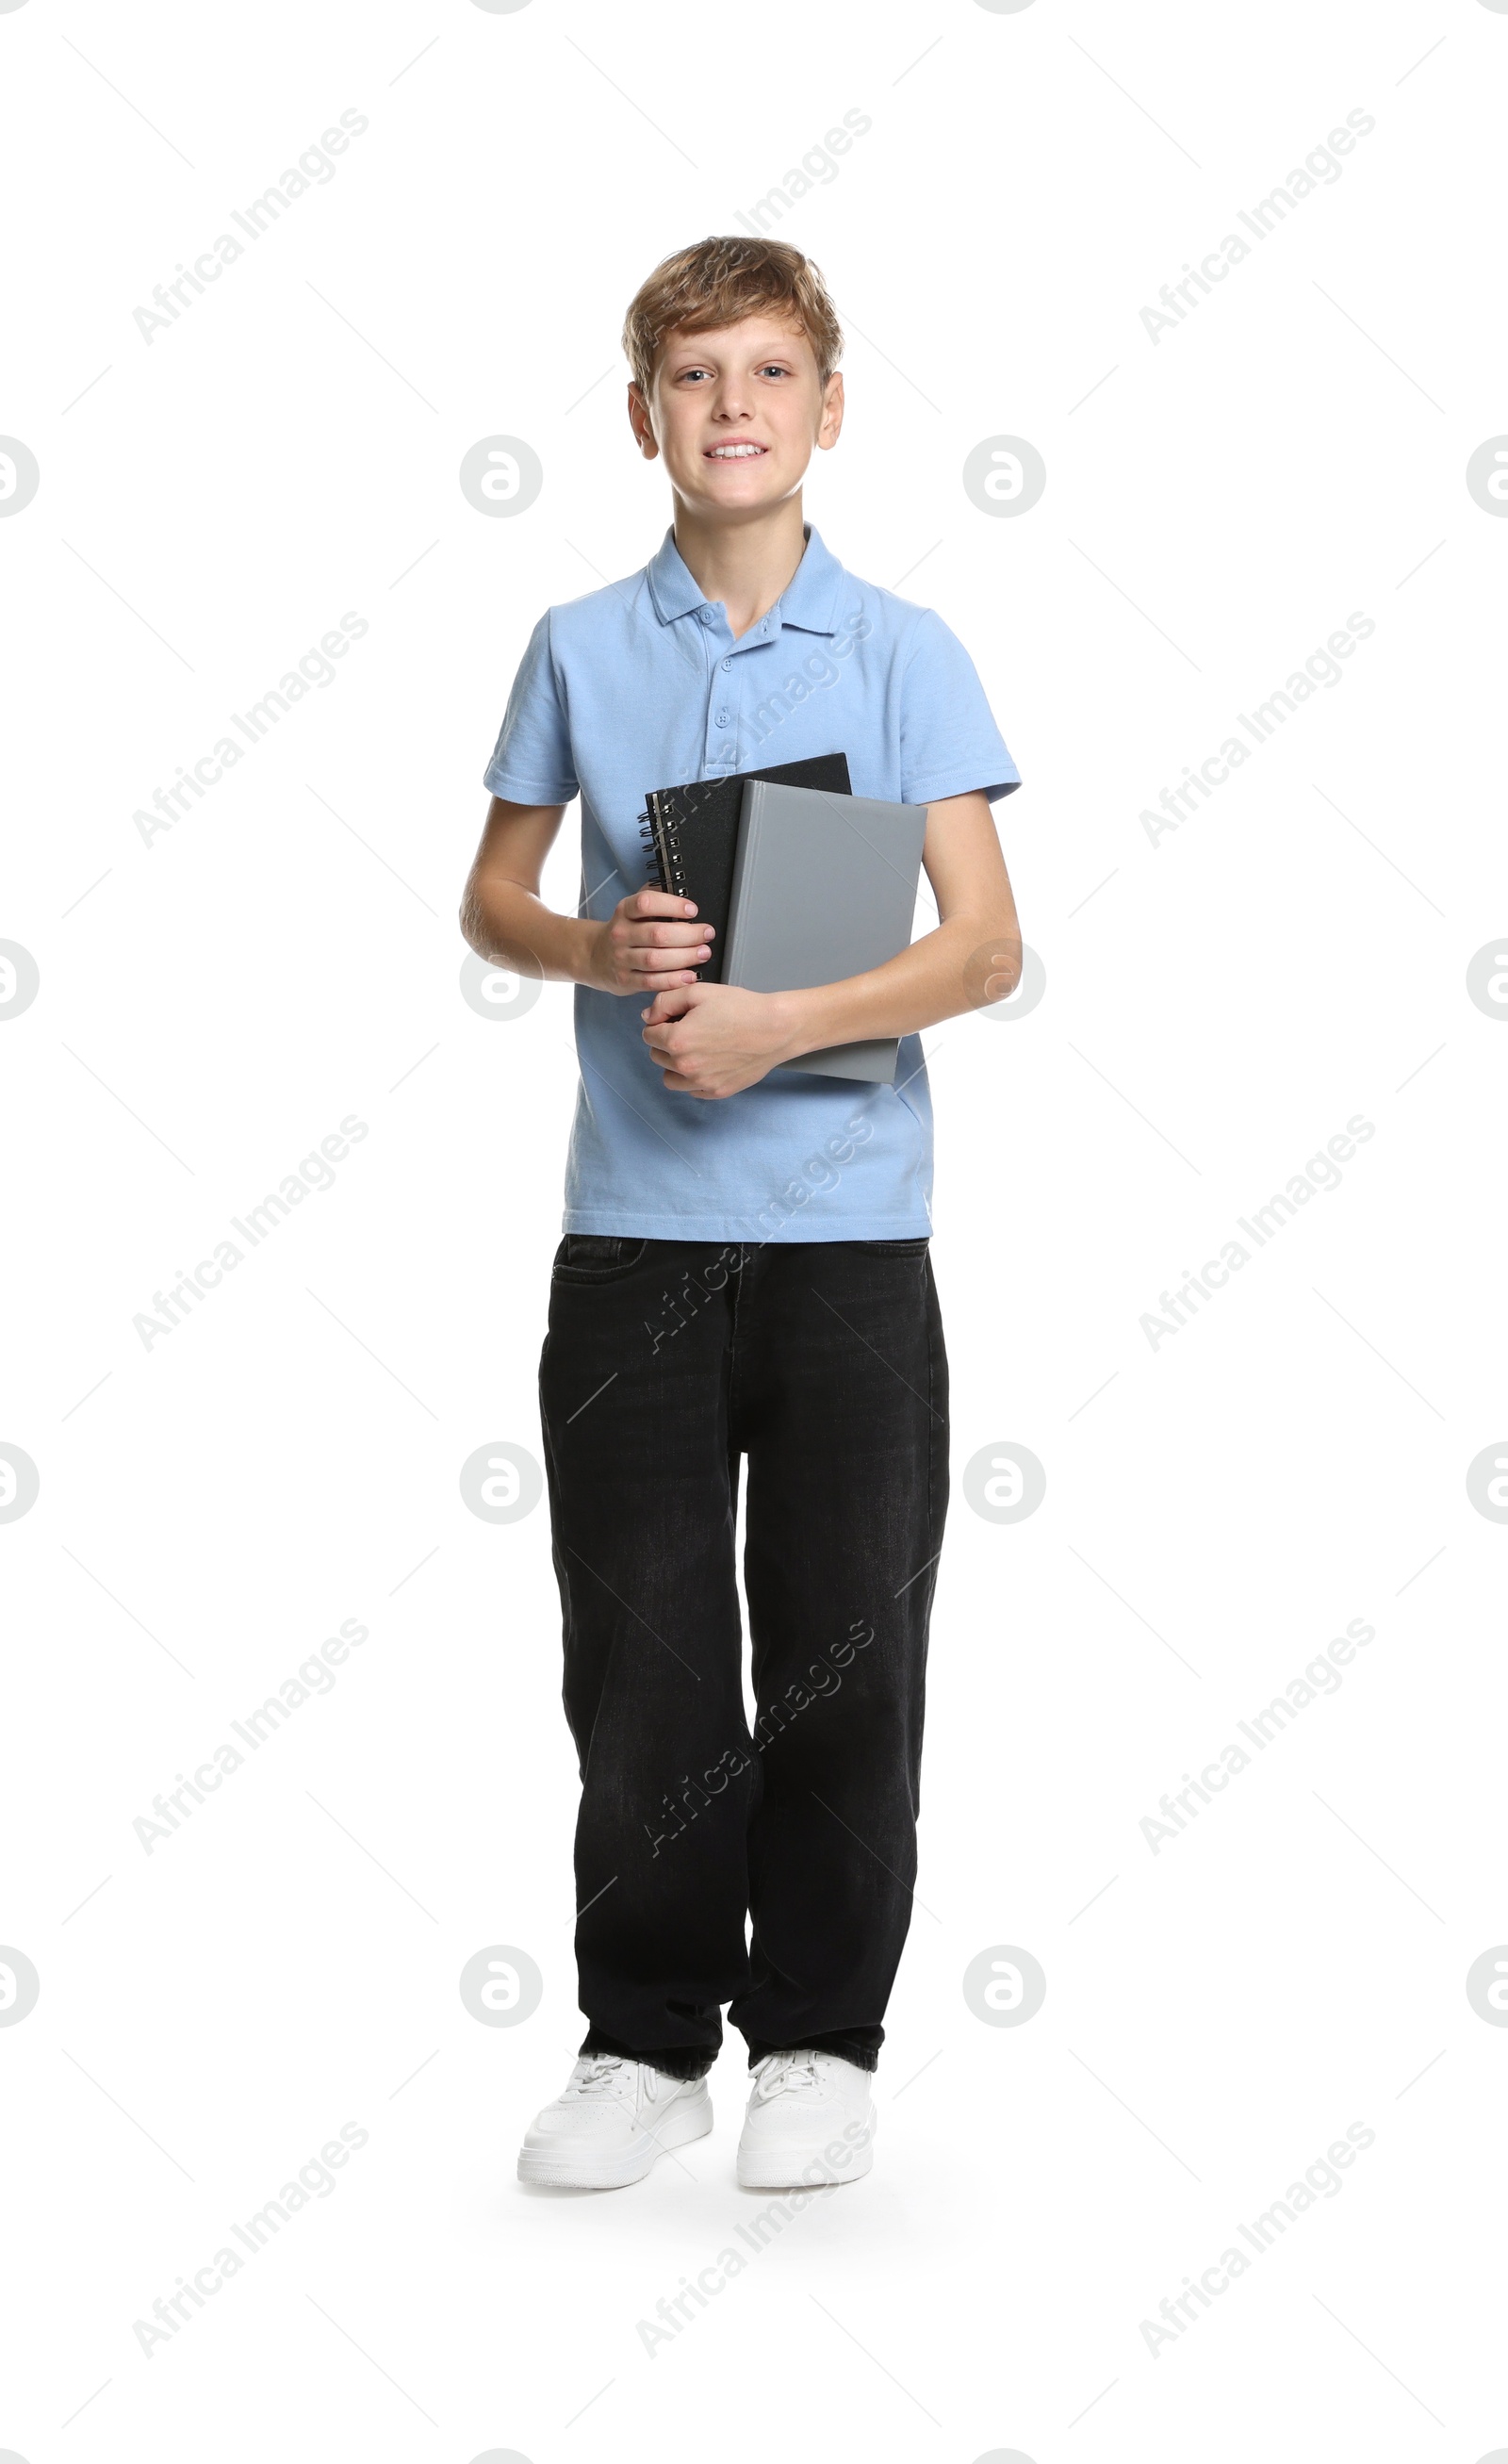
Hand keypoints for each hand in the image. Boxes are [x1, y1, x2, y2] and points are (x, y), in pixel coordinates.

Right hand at [589, 890, 712, 993]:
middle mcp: (621, 934)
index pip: (646, 903)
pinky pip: (652, 982)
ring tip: (703, 953)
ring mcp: (622, 959)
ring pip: (656, 959)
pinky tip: (689, 976)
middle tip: (707, 934)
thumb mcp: (632, 910)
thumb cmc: (624, 931)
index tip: (692, 910)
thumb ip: (655, 900)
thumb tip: (682, 891)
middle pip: (657, 934)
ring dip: (685, 957)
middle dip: (688, 934)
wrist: (595, 956)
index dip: (672, 905)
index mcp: (624, 911)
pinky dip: (673, 980)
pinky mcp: (626, 980)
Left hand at [641, 982, 798, 1098]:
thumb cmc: (742, 1008)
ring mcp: (701, 1082)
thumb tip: (647, 1017)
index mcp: (677, 1039)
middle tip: (688, 1030)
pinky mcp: (717, 1091)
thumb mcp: (699, 992)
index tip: (675, 1018)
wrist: (775, 1029)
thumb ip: (665, 1002)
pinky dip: (693, 1079)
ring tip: (694, 1049)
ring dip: (674, 1064)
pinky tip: (707, 1062)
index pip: (648, 1035)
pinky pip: (692, 1090)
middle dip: (665, 1042)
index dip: (660, 1023)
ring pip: (670, 1078)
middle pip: (657, 1056)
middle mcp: (686, 1065)